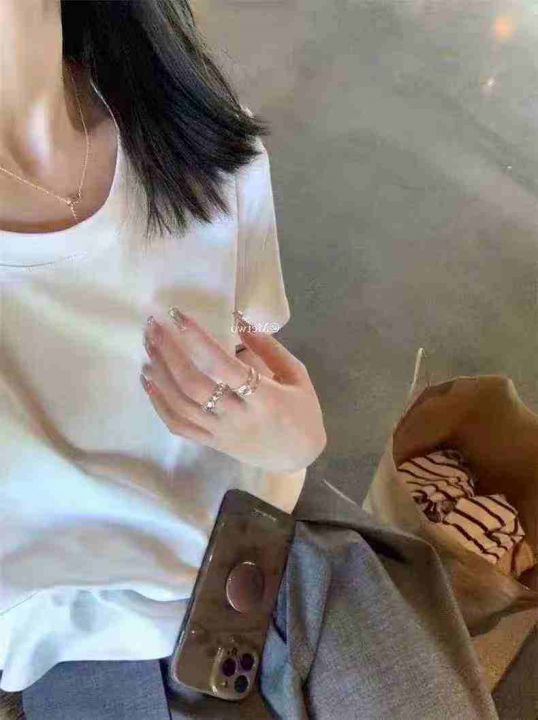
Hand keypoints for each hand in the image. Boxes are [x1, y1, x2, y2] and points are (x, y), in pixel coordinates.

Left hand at [140, 308, 326, 472]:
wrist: (299, 457)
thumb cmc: (302, 412)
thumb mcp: (296, 375)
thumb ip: (268, 347)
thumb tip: (237, 319)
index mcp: (265, 399)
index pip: (224, 366)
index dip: (198, 340)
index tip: (179, 316)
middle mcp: (238, 418)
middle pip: (194, 385)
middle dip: (169, 352)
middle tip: (154, 326)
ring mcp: (221, 434)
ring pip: (180, 405)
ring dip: (159, 373)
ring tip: (148, 346)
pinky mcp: (211, 444)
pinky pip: (178, 425)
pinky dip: (158, 403)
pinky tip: (148, 380)